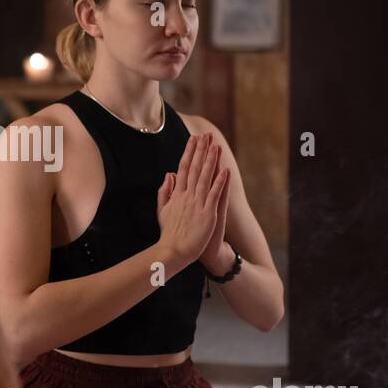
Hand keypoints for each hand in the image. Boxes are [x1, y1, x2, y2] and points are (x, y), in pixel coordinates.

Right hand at [156, 134, 227, 272]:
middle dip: (201, 151)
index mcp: (177, 194)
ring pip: (205, 178)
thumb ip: (165, 191)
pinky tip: (225, 170)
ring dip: (211, 161)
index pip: (183, 168)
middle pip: (194, 169)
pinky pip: (215, 195)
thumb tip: (168, 174)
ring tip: (216, 146)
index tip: (193, 139)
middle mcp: (187, 196)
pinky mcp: (208, 214)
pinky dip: (220, 182)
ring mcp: (197, 204)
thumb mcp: (162, 210)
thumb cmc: (170, 233)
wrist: (174, 251)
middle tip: (206, 135)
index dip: (189, 152)